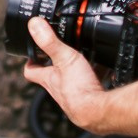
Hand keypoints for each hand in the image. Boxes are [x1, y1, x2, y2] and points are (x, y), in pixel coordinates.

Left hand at [23, 17, 107, 132]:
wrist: (98, 112)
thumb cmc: (78, 90)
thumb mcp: (64, 58)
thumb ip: (49, 41)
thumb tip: (34, 24)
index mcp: (49, 78)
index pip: (32, 70)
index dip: (30, 62)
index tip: (32, 52)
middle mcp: (59, 88)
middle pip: (54, 73)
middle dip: (58, 61)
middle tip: (62, 48)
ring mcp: (75, 93)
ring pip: (75, 77)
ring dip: (80, 67)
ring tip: (88, 53)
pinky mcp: (91, 96)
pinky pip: (94, 82)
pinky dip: (99, 74)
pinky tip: (108, 67)